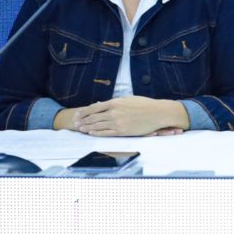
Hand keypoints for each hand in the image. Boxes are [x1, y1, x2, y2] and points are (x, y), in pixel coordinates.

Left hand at [59, 96, 188, 137]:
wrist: (158, 113)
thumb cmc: (145, 105)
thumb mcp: (128, 99)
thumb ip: (114, 102)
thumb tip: (102, 103)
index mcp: (115, 102)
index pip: (95, 107)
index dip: (85, 111)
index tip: (78, 114)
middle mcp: (114, 112)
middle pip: (94, 117)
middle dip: (83, 120)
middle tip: (75, 123)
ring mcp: (118, 122)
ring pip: (98, 125)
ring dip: (88, 127)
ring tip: (80, 129)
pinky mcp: (123, 131)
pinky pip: (106, 132)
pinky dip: (97, 133)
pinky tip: (91, 133)